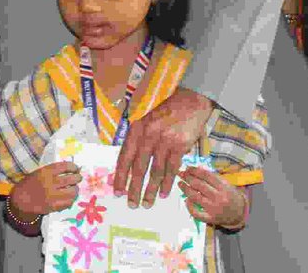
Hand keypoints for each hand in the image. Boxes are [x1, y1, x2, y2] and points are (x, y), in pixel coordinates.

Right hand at [8, 161, 79, 224]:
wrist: (22, 199)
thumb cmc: (31, 183)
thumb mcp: (39, 172)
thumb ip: (53, 171)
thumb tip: (72, 170)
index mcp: (45, 172)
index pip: (64, 166)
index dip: (73, 167)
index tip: (76, 168)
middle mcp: (50, 183)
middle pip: (71, 179)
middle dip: (77, 178)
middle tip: (78, 178)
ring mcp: (52, 195)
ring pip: (72, 192)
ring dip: (75, 189)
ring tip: (73, 188)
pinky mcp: (54, 206)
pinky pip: (69, 202)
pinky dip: (71, 199)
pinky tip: (68, 197)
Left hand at [113, 87, 213, 207]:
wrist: (189, 103)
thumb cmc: (165, 115)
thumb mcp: (146, 122)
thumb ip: (137, 141)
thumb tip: (127, 165)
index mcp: (136, 130)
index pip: (124, 157)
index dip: (120, 176)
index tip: (118, 191)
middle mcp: (148, 136)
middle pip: (139, 168)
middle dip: (134, 188)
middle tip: (131, 204)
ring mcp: (164, 141)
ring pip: (155, 172)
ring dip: (151, 190)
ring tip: (147, 204)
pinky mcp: (179, 146)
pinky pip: (172, 169)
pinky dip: (168, 183)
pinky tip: (164, 194)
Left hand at [180, 167, 246, 229]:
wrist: (239, 213)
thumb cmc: (231, 196)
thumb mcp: (225, 184)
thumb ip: (212, 177)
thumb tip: (196, 169)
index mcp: (224, 187)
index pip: (206, 175)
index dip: (195, 170)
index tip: (187, 167)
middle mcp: (219, 197)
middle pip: (199, 185)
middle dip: (188, 178)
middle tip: (181, 174)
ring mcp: (214, 209)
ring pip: (195, 197)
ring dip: (185, 189)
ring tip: (180, 183)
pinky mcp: (210, 218)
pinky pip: (196, 213)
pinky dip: (189, 206)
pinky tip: (186, 200)